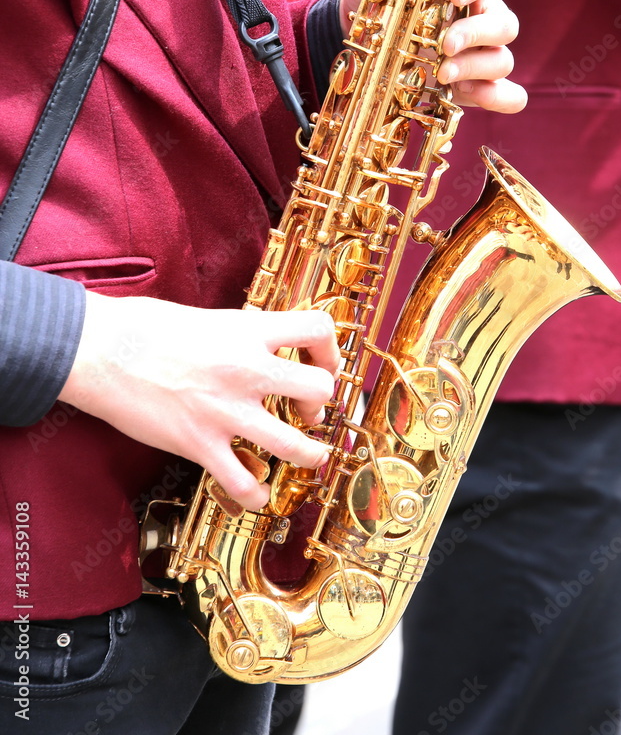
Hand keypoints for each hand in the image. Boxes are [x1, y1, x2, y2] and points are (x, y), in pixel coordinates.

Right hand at [60, 293, 340, 510]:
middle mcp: (247, 369)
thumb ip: (242, 334)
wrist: (98, 350)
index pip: (318, 329)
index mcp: (249, 331)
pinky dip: (256, 495)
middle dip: (323, 404)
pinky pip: (243, 483)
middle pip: (320, 388)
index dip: (330, 348)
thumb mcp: (208, 318)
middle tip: (308, 411)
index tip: (321, 362)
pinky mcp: (200, 444)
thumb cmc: (143, 328)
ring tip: (311, 456)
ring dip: (311, 455)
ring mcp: (226, 410)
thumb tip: (263, 345)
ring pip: (296, 445)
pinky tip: (256, 491)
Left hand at [340, 0, 525, 113]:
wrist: (367, 44)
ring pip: (504, 59)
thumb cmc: (381, 2)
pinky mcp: (479, 87)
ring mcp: (483, 55)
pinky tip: (469, 96)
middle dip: (477, 33)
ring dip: (476, 68)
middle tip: (444, 45)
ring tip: (442, 73)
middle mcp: (482, 18)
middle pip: (505, 22)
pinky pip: (509, 95)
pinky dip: (498, 97)